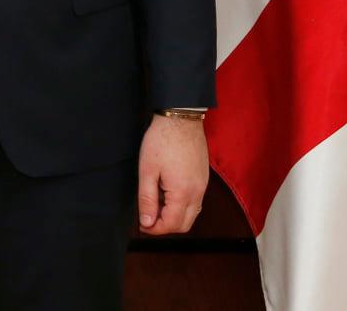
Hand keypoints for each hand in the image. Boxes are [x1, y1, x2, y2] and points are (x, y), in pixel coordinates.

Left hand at [136, 115, 207, 235]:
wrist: (181, 118)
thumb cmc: (161, 141)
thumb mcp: (147, 170)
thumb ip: (147, 199)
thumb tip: (147, 223)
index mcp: (183, 193)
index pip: (171, 224)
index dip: (155, 229)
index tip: (142, 225)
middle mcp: (197, 193)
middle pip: (185, 225)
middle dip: (166, 226)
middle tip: (148, 218)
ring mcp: (203, 186)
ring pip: (192, 214)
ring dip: (175, 216)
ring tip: (156, 204)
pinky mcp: (204, 178)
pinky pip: (196, 202)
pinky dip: (182, 205)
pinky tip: (167, 193)